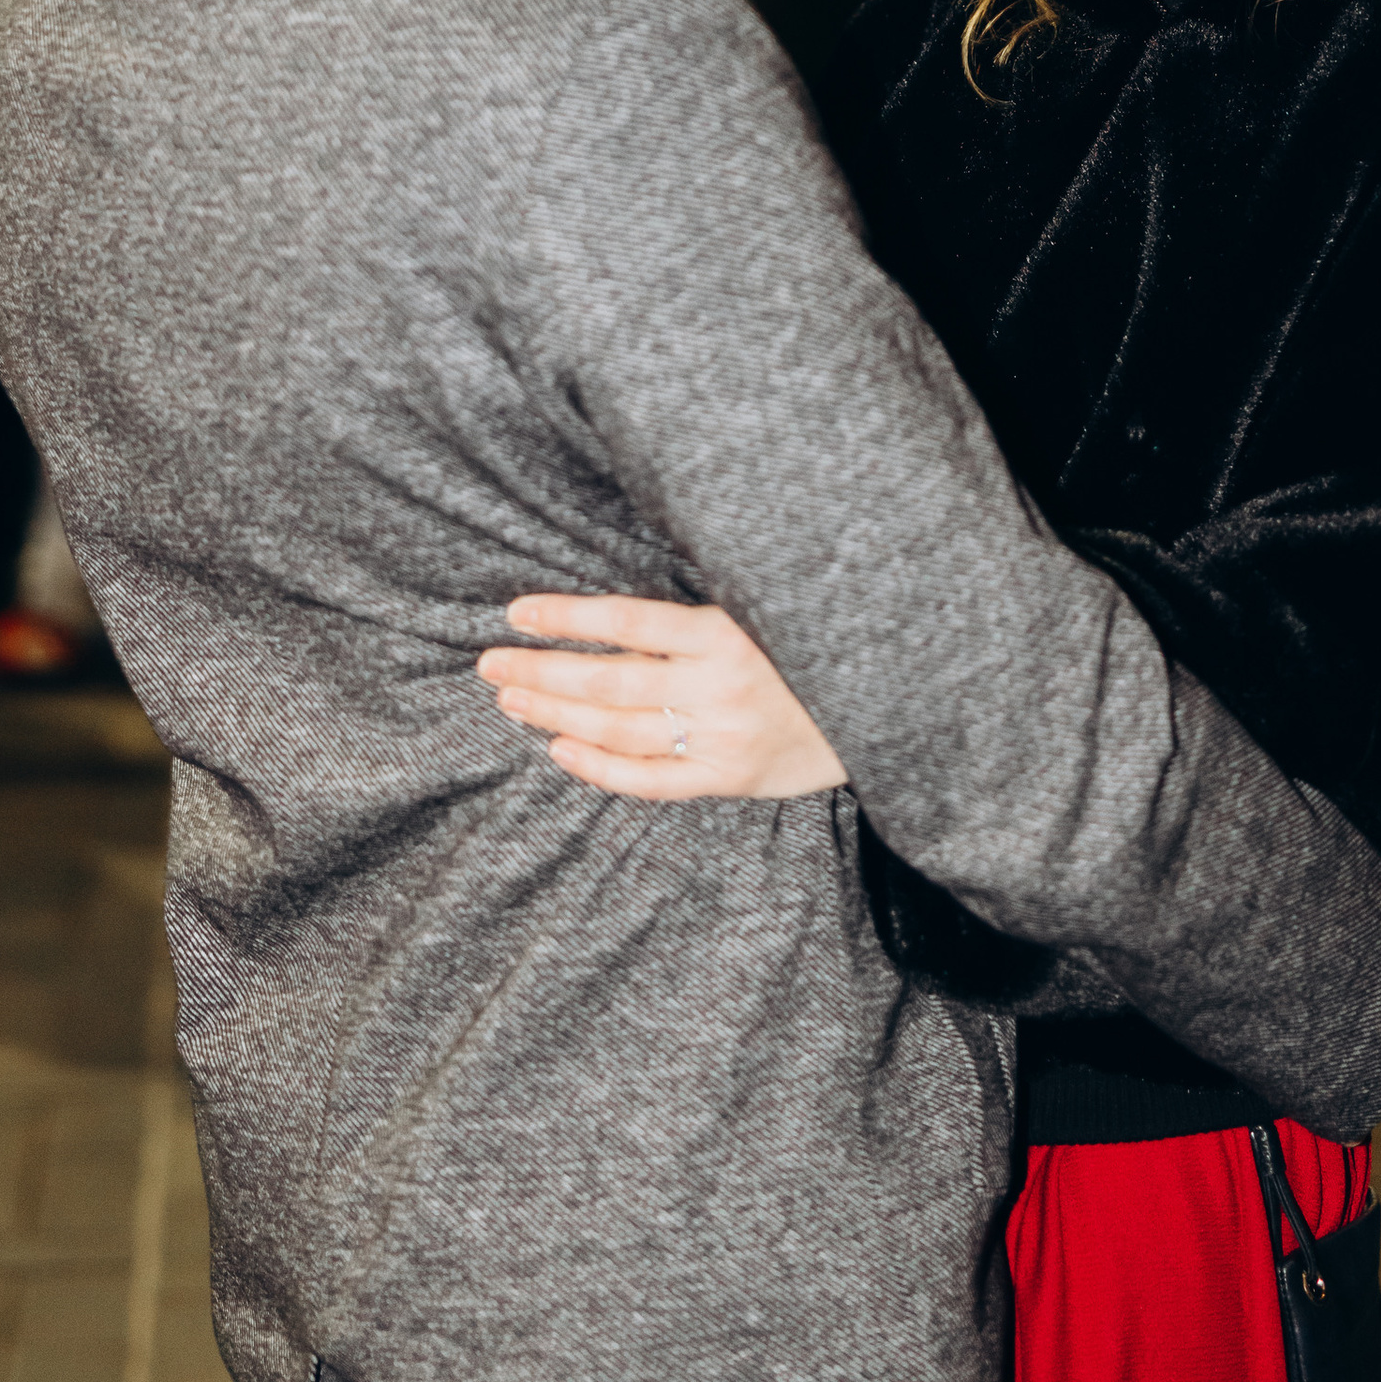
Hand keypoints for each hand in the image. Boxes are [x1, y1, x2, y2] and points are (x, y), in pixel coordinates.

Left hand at [478, 593, 847, 800]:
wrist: (890, 707)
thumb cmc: (817, 644)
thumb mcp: (768, 606)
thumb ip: (702, 608)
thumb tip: (620, 601)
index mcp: (728, 631)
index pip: (627, 620)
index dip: (567, 616)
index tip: (516, 611)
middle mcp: (720, 686)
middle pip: (608, 680)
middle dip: (542, 671)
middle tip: (489, 663)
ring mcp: (722, 737)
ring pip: (619, 730)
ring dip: (557, 714)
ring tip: (511, 699)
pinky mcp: (728, 777)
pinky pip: (650, 781)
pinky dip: (601, 768)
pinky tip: (560, 750)